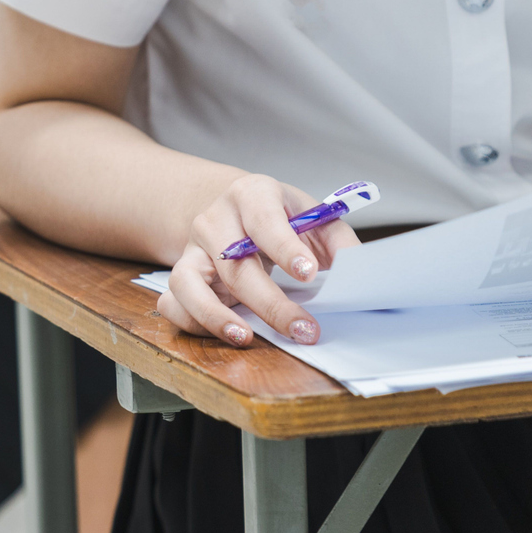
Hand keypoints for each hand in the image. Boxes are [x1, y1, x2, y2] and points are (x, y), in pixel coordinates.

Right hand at [158, 175, 361, 347]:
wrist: (232, 209)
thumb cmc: (279, 217)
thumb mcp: (313, 216)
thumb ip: (339, 242)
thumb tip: (359, 272)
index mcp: (251, 195)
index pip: (264, 219)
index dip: (284, 247)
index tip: (308, 272)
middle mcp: (215, 219)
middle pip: (234, 264)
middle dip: (271, 303)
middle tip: (304, 329)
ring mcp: (192, 249)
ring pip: (188, 283)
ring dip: (214, 316)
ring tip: (246, 337)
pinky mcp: (179, 275)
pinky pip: (172, 302)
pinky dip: (192, 322)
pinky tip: (225, 333)